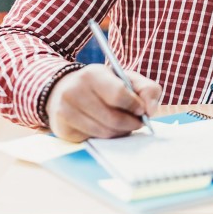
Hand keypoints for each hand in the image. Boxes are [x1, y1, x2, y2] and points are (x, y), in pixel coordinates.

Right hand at [45, 64, 161, 141]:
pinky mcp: (63, 128)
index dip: (135, 105)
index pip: (119, 94)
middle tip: (138, 123)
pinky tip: (107, 128)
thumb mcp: (127, 79)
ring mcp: (65, 111)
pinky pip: (93, 139)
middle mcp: (74, 90)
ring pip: (104, 132)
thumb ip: (147, 89)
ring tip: (125, 125)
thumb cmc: (105, 85)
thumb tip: (149, 110)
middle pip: (113, 118)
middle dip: (131, 123)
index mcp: (92, 74)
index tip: (141, 110)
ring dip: (120, 132)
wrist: (67, 89)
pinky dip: (106, 137)